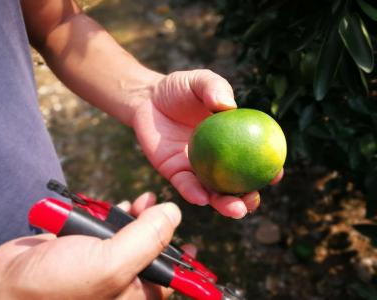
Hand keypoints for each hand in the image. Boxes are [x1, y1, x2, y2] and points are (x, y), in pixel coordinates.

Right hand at [0, 193, 192, 299]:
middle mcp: (122, 281)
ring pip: (132, 235)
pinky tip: (119, 207)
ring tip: (141, 203)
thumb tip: (173, 213)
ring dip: (138, 217)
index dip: (185, 265)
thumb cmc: (58, 286)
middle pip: (152, 252)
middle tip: (161, 209)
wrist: (9, 282)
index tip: (194, 248)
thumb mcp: (111, 264)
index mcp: (134, 294)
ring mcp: (104, 262)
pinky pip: (111, 228)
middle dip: (159, 229)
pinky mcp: (88, 246)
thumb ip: (147, 239)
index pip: (170, 281)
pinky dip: (116, 215)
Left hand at [133, 69, 282, 218]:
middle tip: (253, 201)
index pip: (252, 158)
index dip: (266, 168)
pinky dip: (194, 193)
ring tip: (235, 210)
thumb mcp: (198, 81)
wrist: (147, 98)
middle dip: (247, 198)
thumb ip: (213, 87)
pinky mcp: (173, 172)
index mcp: (228, 139)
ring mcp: (194, 167)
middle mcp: (214, 159)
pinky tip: (202, 198)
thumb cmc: (177, 89)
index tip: (276, 174)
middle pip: (235, 184)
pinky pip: (185, 185)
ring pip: (211, 192)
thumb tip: (229, 105)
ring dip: (224, 204)